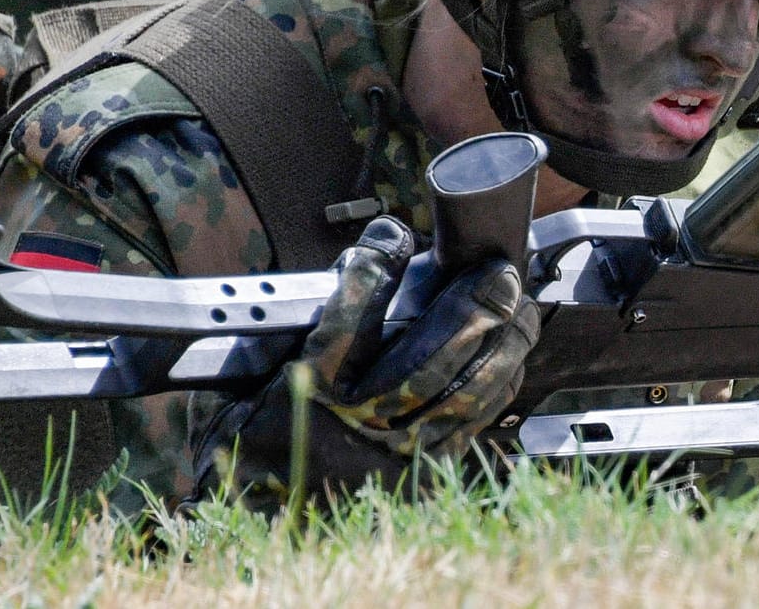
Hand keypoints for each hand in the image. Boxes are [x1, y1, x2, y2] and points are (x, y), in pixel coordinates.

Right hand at [192, 216, 539, 505]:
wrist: (262, 524)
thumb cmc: (254, 444)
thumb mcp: (241, 384)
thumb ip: (277, 335)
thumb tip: (338, 274)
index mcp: (305, 397)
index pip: (345, 322)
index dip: (372, 270)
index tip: (390, 234)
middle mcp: (353, 428)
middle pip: (424, 363)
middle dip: (469, 312)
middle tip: (495, 274)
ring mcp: (393, 458)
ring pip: (461, 396)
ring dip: (498, 346)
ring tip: (517, 307)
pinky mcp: (420, 477)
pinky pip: (470, 426)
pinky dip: (497, 387)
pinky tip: (511, 355)